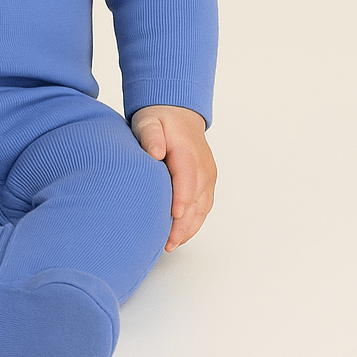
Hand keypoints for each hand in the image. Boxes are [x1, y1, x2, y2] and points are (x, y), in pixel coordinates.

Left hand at [131, 105, 215, 251]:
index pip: (187, 178)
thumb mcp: (148, 121)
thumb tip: (156, 153)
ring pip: (202, 208)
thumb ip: (151, 136)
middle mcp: (202, 167)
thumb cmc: (159, 119)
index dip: (182, 199)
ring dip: (189, 228)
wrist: (178, 112)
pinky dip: (194, 222)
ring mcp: (208, 176)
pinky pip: (204, 207)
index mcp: (188, 152)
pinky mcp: (207, 183)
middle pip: (197, 200)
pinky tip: (179, 235)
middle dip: (184, 223)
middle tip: (167, 242)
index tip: (174, 216)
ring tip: (170, 244)